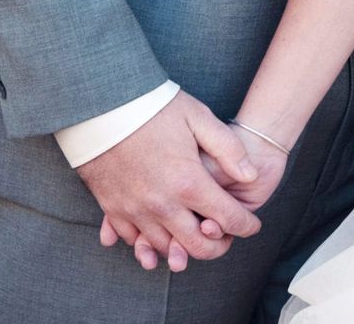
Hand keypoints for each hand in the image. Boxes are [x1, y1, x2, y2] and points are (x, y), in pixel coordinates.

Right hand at [77, 89, 263, 271]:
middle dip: (218, 248)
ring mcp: (134, 209)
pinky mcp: (112, 207)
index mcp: (188, 182)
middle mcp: (161, 204)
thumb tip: (251, 176)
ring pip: (164, 248)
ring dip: (183, 248)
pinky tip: (159, 231)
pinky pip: (132, 239)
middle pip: (196, 246)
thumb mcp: (199, 118)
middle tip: (227, 238)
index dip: (245, 226)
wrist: (102, 105)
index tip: (252, 225)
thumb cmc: (154, 108)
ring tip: (195, 235)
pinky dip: (148, 241)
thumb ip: (229, 149)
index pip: (227, 219)